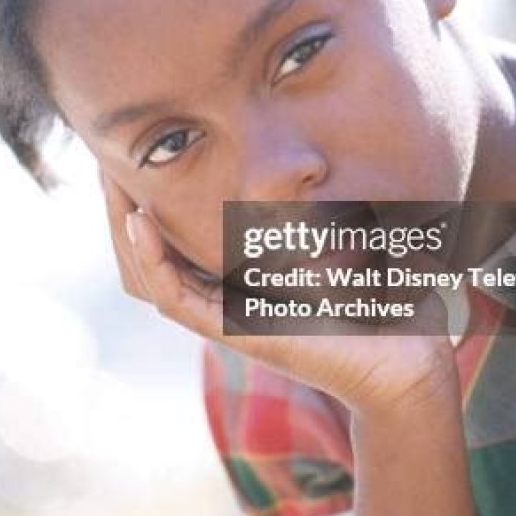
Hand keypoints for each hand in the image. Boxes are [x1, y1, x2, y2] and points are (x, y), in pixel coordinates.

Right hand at [100, 172, 459, 418]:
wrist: (406, 362)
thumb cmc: (381, 302)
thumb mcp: (346, 237)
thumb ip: (329, 205)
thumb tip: (329, 153)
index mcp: (242, 280)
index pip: (176, 238)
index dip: (150, 199)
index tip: (139, 154)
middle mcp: (225, 298)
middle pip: (150, 254)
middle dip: (123, 207)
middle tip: (109, 161)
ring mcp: (226, 318)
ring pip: (149, 276)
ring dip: (125, 228)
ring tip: (111, 183)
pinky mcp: (235, 331)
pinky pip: (176, 298)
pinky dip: (153, 262)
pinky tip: (139, 222)